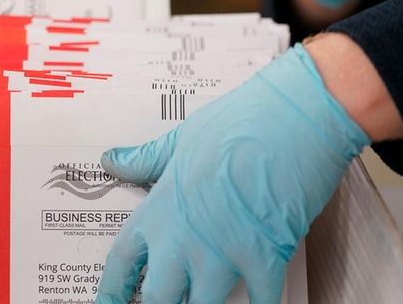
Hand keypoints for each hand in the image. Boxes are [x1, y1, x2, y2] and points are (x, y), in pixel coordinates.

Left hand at [94, 44, 369, 303]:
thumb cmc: (241, 121)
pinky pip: (258, 300)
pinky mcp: (266, 257)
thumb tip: (114, 160)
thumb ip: (147, 159)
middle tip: (161, 301)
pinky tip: (255, 299)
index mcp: (162, 206)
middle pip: (158, 296)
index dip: (113, 288)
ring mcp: (225, 251)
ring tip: (202, 298)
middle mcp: (186, 236)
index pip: (123, 260)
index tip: (109, 301)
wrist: (294, 117)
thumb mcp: (182, 138)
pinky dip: (257, 303)